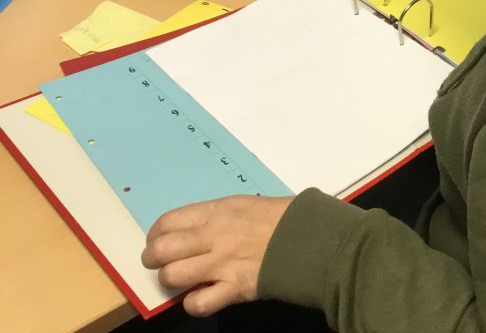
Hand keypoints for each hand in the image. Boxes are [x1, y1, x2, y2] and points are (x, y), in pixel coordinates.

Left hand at [141, 195, 292, 316]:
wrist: (311, 237)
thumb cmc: (283, 217)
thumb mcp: (246, 205)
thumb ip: (218, 217)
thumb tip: (196, 233)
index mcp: (217, 211)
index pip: (168, 222)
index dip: (155, 234)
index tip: (158, 240)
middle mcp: (214, 236)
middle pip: (162, 250)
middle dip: (153, 259)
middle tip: (159, 263)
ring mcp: (222, 264)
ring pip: (172, 276)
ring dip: (171, 280)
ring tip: (181, 280)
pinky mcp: (234, 288)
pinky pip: (198, 303)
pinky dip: (195, 302)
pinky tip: (202, 296)